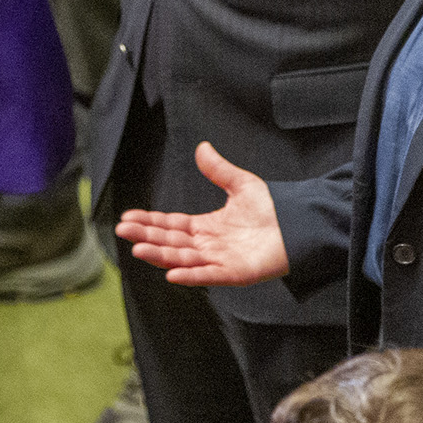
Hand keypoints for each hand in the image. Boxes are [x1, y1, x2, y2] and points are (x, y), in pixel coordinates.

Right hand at [115, 142, 288, 285]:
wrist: (300, 225)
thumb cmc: (273, 209)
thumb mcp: (241, 184)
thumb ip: (219, 170)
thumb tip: (201, 147)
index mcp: (208, 227)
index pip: (172, 225)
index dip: (150, 222)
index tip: (128, 218)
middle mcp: (209, 245)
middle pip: (171, 242)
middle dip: (146, 237)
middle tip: (122, 231)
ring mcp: (220, 260)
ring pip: (183, 258)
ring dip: (160, 255)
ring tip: (137, 249)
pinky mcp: (235, 273)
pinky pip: (209, 275)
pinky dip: (191, 275)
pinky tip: (171, 273)